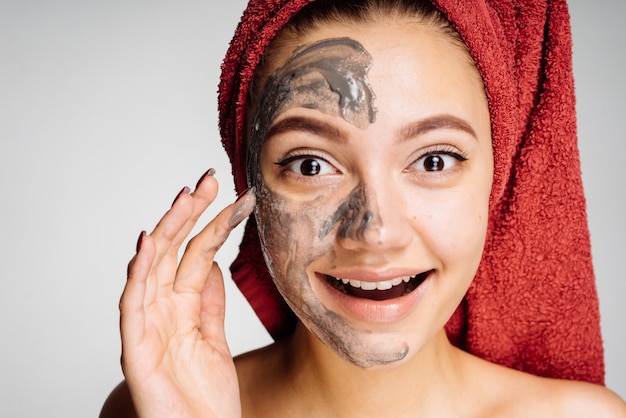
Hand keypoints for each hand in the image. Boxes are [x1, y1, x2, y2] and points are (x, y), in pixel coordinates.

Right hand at [119, 169, 253, 417]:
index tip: (236, 197)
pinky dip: (140, 274)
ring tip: (186, 198)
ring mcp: (148, 325)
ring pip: (154, 268)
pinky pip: (134, 305)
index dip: (213, 223)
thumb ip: (210, 302)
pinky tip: (150, 243)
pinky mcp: (136, 348)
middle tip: (211, 181)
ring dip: (168, 231)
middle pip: (175, 251)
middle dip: (191, 214)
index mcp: (184, 305)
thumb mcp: (214, 338)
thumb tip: (214, 264)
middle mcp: (163, 308)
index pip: (198, 253)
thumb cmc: (205, 396)